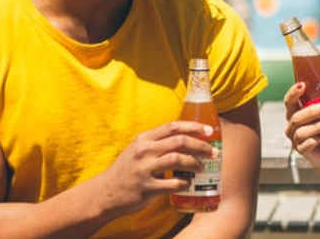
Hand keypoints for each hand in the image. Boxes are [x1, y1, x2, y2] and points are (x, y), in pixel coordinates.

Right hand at [97, 121, 216, 215]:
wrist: (106, 192)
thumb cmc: (127, 170)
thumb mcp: (138, 149)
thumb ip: (157, 143)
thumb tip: (187, 139)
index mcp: (144, 138)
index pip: (173, 126)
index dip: (194, 126)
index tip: (209, 130)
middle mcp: (144, 151)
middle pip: (179, 141)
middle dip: (200, 146)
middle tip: (213, 152)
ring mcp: (145, 169)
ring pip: (178, 159)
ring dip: (194, 163)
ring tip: (202, 167)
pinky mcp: (147, 187)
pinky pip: (172, 183)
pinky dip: (184, 183)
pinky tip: (188, 183)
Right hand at [283, 82, 319, 167]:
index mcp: (296, 112)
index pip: (289, 101)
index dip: (293, 93)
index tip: (303, 85)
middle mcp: (293, 125)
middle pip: (296, 116)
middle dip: (312, 111)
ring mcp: (296, 139)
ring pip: (301, 132)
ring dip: (317, 126)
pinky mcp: (302, 151)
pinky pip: (305, 146)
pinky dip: (314, 140)